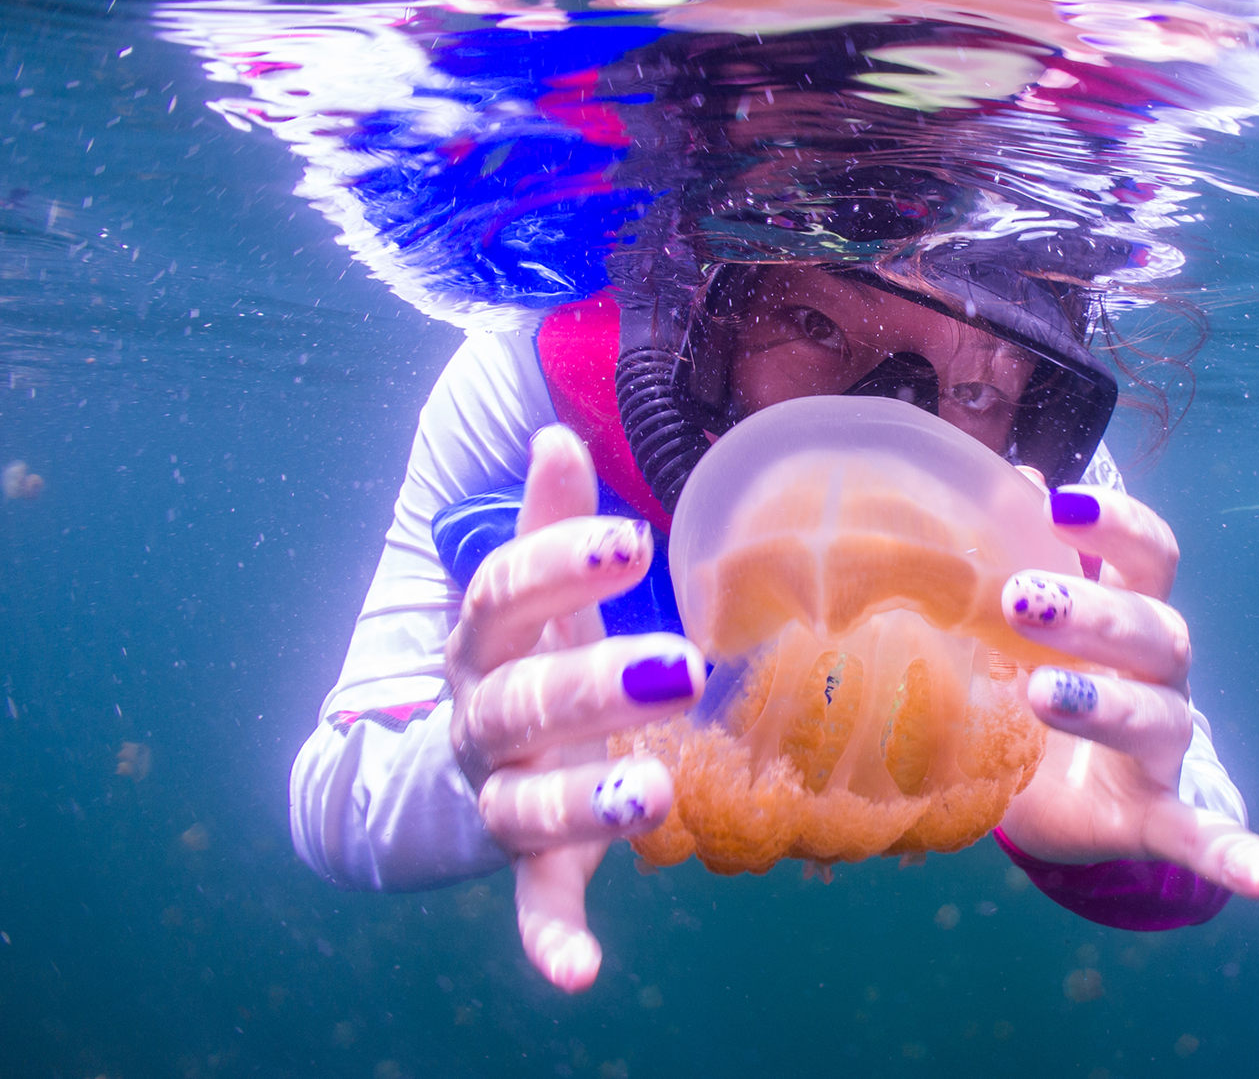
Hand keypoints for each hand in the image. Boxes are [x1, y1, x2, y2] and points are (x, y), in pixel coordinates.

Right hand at [444, 426, 705, 991]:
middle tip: (679, 666)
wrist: (429, 770)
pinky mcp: (526, 862)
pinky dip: (551, 941)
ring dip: (583, 802)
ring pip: (527, 806)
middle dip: (592, 683)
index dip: (559, 566)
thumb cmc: (515, 657)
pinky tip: (580, 976)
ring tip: (651, 793)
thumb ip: (547, 523)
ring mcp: (499, 795)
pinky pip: (533, 905)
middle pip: (523, 701)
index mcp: (485, 642)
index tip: (630, 540)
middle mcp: (483, 718)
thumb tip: (555, 431)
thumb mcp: (527, 591)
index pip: (504, 596)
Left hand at [997, 485, 1258, 898]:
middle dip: (1090, 611)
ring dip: (1106, 705)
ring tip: (1044, 695)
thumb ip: (1024, 550)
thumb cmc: (1054, 680)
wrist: (1075, 794)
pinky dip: (1239, 855)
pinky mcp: (1158, 818)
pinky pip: (1205, 837)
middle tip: (1019, 598)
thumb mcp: (1029, 624)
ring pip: (1158, 717)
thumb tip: (1012, 475)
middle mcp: (1161, 674)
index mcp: (1131, 616)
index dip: (1115, 525)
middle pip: (1152, 630)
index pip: (1148, 555)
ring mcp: (1165, 747)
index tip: (1058, 501)